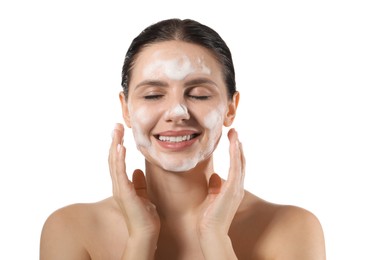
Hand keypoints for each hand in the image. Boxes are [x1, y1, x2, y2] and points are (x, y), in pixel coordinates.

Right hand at [108, 123, 159, 238]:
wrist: (146, 232)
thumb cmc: (145, 216)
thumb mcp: (143, 195)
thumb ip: (139, 183)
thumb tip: (137, 170)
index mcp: (122, 185)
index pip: (117, 162)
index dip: (117, 147)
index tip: (119, 133)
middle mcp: (118, 185)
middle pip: (113, 159)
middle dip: (114, 141)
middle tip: (116, 126)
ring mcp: (120, 188)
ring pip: (114, 163)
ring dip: (115, 145)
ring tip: (116, 131)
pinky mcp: (124, 192)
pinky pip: (120, 172)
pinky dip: (119, 159)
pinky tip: (121, 147)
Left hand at [197, 128, 244, 257]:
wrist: (210, 231)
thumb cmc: (210, 216)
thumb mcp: (212, 197)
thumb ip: (215, 186)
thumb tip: (215, 176)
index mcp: (233, 188)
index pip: (236, 167)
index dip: (235, 153)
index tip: (233, 140)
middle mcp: (237, 187)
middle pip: (240, 162)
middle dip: (237, 146)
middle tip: (234, 132)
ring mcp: (236, 187)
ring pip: (239, 162)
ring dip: (237, 146)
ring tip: (234, 133)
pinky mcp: (232, 189)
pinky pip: (235, 167)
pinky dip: (235, 154)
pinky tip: (234, 144)